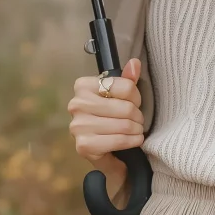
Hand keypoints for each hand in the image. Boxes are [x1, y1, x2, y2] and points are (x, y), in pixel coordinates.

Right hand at [68, 58, 144, 192]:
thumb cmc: (112, 118)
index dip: (136, 97)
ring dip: (137, 130)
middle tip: (138, 120)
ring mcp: (78, 126)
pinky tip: (134, 140)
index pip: (125, 86)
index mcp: (83, 86)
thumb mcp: (120, 97)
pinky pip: (119, 140)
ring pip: (124, 124)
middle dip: (138, 116)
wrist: (105, 151)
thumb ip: (128, 80)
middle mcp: (76, 104)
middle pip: (126, 107)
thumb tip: (134, 63)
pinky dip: (132, 141)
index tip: (134, 103)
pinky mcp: (84, 145)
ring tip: (136, 130)